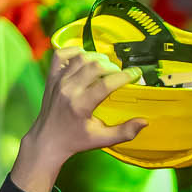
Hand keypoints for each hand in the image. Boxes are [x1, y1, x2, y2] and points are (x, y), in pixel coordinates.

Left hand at [8, 50, 141, 191]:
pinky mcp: (51, 76)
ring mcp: (58, 81)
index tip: (136, 73)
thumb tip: (144, 122)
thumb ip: (124, 132)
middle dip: (112, 66)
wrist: (47, 139)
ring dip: (97, 58)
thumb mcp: (102, 139)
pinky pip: (61, 54)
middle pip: (94, 66)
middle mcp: (68, 90)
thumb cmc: (75, 139)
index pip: (106, 84)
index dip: (124, 76)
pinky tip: (84, 57)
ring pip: (80, 57)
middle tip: (119, 73)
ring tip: (105, 66)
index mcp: (81, 106)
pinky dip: (74, 51)